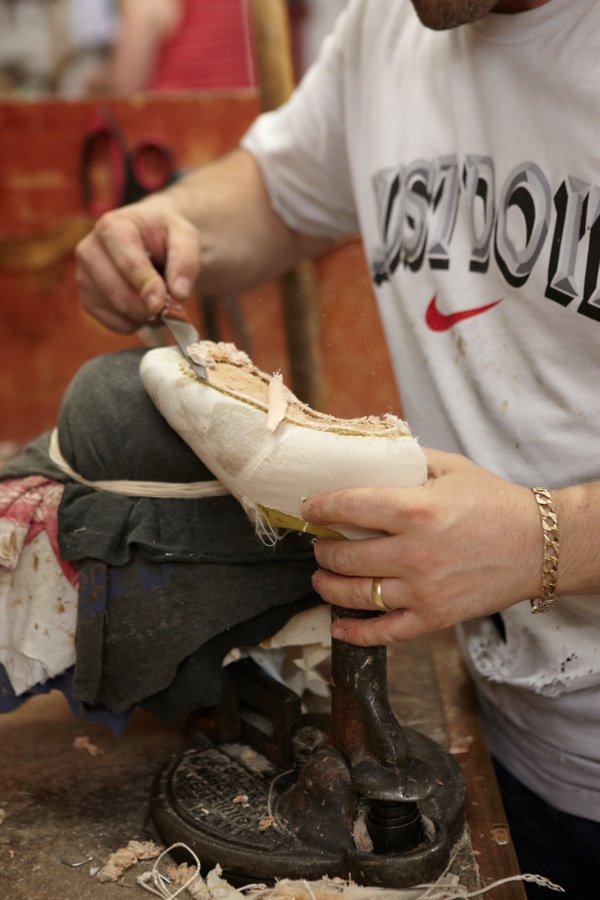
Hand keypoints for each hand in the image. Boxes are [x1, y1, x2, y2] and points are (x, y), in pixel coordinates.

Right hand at [75, 194, 201, 332]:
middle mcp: (90, 251)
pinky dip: (136, 322)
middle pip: (120, 294)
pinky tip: (142, 303)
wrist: (150, 239)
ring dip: (146, 315)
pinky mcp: (88, 300)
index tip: (162, 304)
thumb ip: (186, 261)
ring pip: (119, 312)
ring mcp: (85, 277)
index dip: (147, 287)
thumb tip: (179, 293)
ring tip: (158, 296)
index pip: (128, 264)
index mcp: (112, 227)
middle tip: (172, 302)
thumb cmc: (165, 236)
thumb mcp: (185, 236)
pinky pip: (116, 324)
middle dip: (150, 306)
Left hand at [300, 448, 541, 644]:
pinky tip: (339, 626)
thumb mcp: (450, 468)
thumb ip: (408, 460)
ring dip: (329, 585)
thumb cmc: (494, 502)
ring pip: (356, 594)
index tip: (309, 508)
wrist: (538, 545)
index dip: (320, 507)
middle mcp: (414, 553)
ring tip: (322, 576)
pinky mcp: (435, 617)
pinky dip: (357, 632)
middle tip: (320, 543)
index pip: (348, 507)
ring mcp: (423, 590)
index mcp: (415, 510)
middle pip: (345, 555)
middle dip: (323, 548)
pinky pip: (386, 632)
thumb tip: (370, 456)